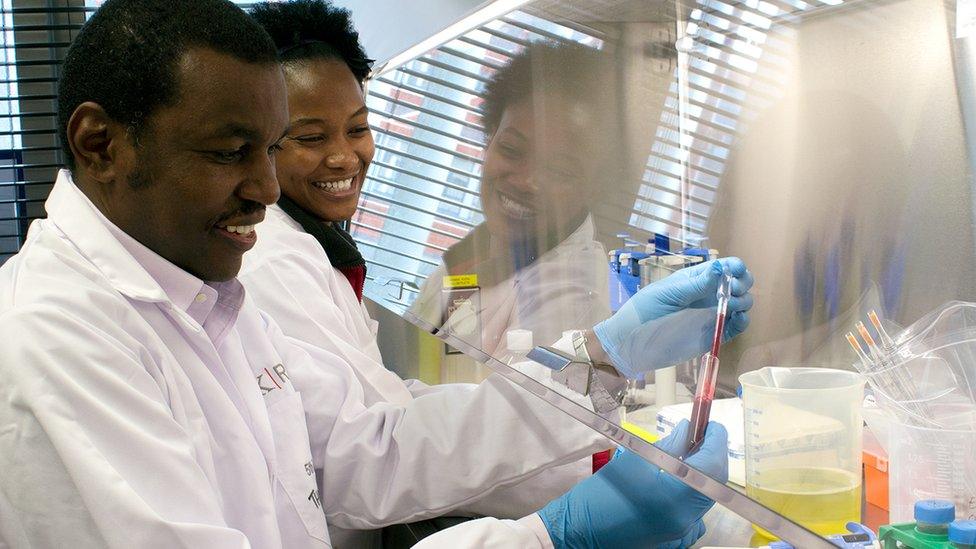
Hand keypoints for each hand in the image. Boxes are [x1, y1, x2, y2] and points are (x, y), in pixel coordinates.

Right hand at [537, 420, 728, 548]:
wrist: (578, 531)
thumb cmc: (599, 495)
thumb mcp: (634, 461)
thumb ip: (668, 446)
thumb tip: (687, 431)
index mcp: (674, 500)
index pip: (712, 467)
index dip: (716, 442)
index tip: (712, 425)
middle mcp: (684, 521)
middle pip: (713, 484)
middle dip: (710, 456)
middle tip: (701, 435)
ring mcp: (680, 533)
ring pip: (704, 499)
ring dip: (702, 475)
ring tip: (686, 455)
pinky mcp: (673, 539)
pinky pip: (693, 514)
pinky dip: (692, 494)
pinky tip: (676, 483)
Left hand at [594, 257, 753, 376]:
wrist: (633, 341)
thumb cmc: (645, 311)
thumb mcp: (668, 294)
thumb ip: (695, 284)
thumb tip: (719, 268)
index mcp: (697, 279)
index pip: (724, 267)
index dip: (735, 266)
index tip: (737, 270)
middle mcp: (708, 294)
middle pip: (739, 283)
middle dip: (742, 283)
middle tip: (733, 290)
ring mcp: (712, 314)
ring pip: (741, 304)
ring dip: (743, 302)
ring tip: (731, 306)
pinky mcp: (713, 334)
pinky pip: (735, 326)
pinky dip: (743, 322)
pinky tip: (739, 318)